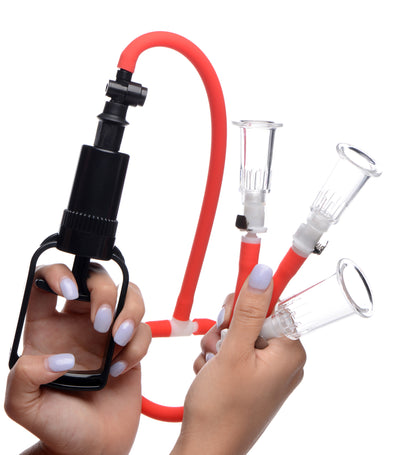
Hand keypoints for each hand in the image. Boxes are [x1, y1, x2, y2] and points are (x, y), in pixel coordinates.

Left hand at [5, 263, 150, 454]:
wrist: (94, 446)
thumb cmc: (58, 425)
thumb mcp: (23, 406)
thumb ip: (24, 376)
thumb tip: (58, 356)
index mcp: (46, 327)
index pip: (47, 280)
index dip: (58, 273)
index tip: (69, 291)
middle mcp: (77, 322)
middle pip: (95, 277)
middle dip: (104, 292)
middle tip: (102, 325)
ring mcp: (106, 331)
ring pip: (127, 294)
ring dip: (129, 313)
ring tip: (119, 344)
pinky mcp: (130, 343)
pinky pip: (143, 327)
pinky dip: (138, 346)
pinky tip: (122, 370)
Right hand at [172, 264, 305, 454]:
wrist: (206, 449)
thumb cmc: (221, 410)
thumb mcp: (233, 352)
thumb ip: (248, 310)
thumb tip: (263, 274)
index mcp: (290, 351)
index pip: (276, 304)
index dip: (250, 302)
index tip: (233, 307)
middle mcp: (283, 359)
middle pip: (255, 317)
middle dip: (229, 326)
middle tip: (219, 345)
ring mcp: (267, 369)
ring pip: (240, 332)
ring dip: (219, 342)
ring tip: (212, 364)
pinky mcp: (252, 376)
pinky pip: (235, 350)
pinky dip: (219, 356)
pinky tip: (212, 372)